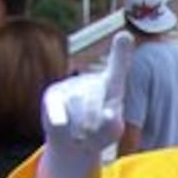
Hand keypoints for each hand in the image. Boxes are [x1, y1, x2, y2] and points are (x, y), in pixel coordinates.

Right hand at [39, 32, 133, 177]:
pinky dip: (59, 116)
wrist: (73, 142)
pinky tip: (60, 123)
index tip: (124, 35)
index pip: (117, 68)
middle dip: (93, 116)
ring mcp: (71, 86)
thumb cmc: (99, 131)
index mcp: (111, 85)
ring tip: (81, 136)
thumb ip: (114, 123)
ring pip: (76, 103)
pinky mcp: (53, 95)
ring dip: (79, 125)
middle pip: (93, 94)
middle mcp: (91, 81)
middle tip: (91, 132)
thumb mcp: (112, 130)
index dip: (120, 52)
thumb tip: (109, 115)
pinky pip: (56, 105)